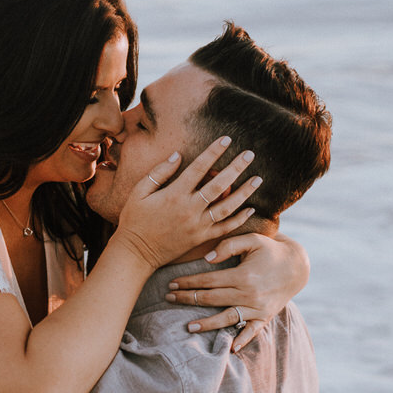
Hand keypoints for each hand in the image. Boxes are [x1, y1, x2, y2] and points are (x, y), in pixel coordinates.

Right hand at [108, 138, 261, 270]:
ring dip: (244, 192)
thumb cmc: (134, 219)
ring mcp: (197, 225)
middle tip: (250, 154)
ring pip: (227, 207)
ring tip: (258, 179)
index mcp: (175, 194)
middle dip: (236, 168)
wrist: (136, 252)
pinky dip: (239, 219)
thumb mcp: (139, 192)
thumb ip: (159, 172)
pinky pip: (224, 228)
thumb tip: (177, 155)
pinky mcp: (201, 238)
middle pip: (218, 185)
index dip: (214, 151)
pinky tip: (250, 209)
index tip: (227, 139)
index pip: (199, 168)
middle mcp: (189, 209)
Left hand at [165, 233, 309, 350]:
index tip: (172, 284)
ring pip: (227, 318)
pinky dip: (243, 340)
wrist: (297, 265)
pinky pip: (252, 331)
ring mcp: (257, 308)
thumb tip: (207, 259)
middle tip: (168, 299)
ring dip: (207, 324)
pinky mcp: (265, 316)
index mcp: (243, 275)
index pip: (208, 281)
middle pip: (212, 299)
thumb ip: (229, 245)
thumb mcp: (253, 240)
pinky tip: (230, 349)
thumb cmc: (270, 250)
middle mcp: (249, 294)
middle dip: (189, 299)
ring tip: (188, 327)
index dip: (188, 282)